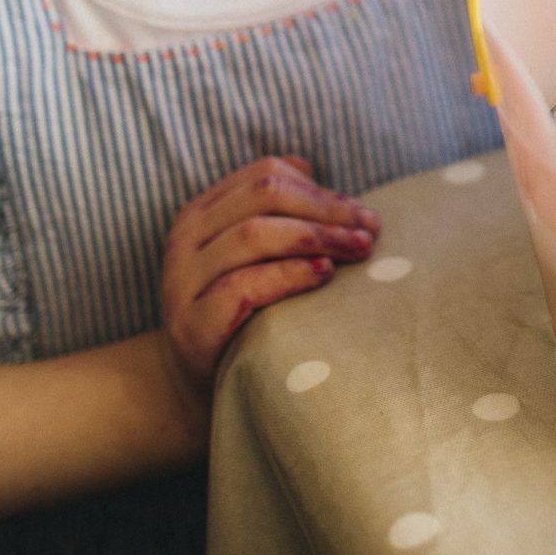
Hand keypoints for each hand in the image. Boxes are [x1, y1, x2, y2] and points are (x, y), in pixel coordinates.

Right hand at [157, 155, 377, 408]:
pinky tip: (325, 273)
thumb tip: (307, 166)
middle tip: (371, 230)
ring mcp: (184, 282)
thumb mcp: (248, 256)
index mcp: (200, 213)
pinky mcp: (193, 324)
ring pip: (254, 235)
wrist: (191, 388)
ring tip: (358, 250)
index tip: (362, 214)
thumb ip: (273, 212)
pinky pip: (244, 285)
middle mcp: (185, 240)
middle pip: (264, 196)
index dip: (320, 189)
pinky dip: (290, 273)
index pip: (264, 175)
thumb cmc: (237, 313)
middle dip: (327, 209)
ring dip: (317, 236)